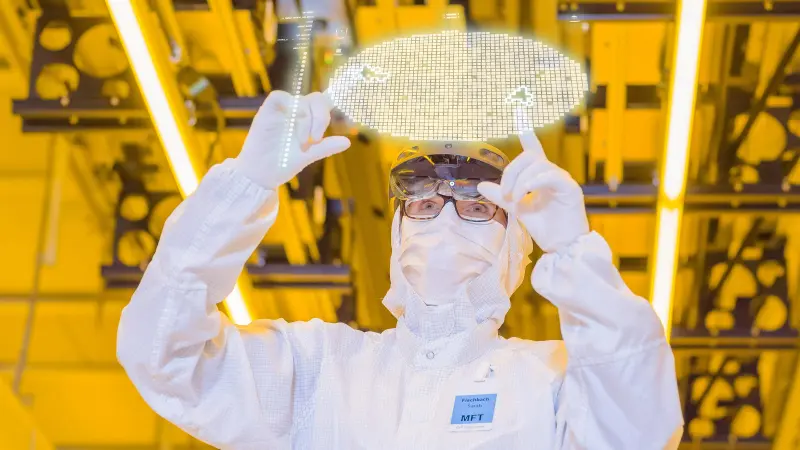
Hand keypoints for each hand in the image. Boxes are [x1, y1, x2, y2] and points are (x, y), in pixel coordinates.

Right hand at [234, 91, 350, 188]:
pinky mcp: (267, 111)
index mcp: (308, 121)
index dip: (335, 100)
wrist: (260, 175)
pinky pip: (278, 96)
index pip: (324, 104)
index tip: (343, 108)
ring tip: (303, 142)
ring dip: (306, 119)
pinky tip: (292, 121)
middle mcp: (297, 112)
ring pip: (301, 100)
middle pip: (316, 99)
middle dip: (321, 117)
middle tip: (316, 138)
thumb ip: (325, 147)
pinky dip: (289, 104)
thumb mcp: (307, 156)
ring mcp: (282, 111)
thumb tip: (347, 142)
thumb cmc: (282, 164)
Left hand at [477, 131, 588, 252]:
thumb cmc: (544, 227)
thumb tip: (480, 185)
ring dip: (520, 181)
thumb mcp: (517, 208)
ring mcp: (562, 179)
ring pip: (537, 166)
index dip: (527, 134)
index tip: (520, 114)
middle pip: (529, 157)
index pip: (534, 149)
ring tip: (515, 199)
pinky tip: (526, 193)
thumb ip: (501, 195)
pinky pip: (550, 176)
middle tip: (506, 194)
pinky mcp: (570, 188)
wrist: (562, 246)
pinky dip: (534, 182)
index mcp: (540, 176)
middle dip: (511, 172)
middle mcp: (552, 173)